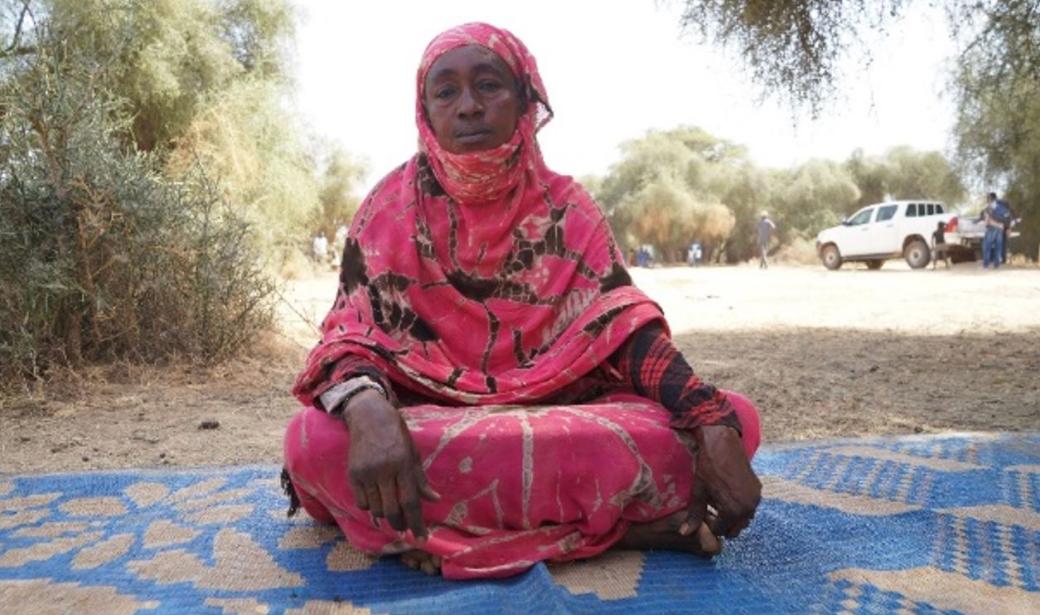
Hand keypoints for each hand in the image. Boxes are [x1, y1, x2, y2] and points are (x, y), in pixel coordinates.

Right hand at [344, 389, 439, 538]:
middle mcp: (384, 469)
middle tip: (405, 530)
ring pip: (376, 508)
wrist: (369, 416)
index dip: (417, 523)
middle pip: (392, 509)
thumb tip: (434, 500)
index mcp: (403, 464)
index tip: (422, 538)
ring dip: (384, 517)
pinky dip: (370, 507)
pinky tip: (376, 504)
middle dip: (400, 524)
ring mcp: (366, 472)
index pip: (411, 501)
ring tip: (391, 517)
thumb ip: (421, 479)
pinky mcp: (353, 473)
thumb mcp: (413, 453)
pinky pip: (361, 501)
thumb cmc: (396, 435)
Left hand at [681, 424, 760, 540]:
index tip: (705, 514)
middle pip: (735, 528)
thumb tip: (684, 534)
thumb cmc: (708, 468)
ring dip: (733, 516)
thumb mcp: (698, 492)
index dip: (711, 524)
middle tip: (712, 510)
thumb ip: (694, 515)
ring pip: (744, 518)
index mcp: (733, 511)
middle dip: (724, 523)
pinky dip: (740, 505)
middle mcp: (748, 508)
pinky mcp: (758, 489)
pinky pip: (749, 506)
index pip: (720, 531)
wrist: (722, 444)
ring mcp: (755, 499)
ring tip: (720, 502)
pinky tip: (728, 494)